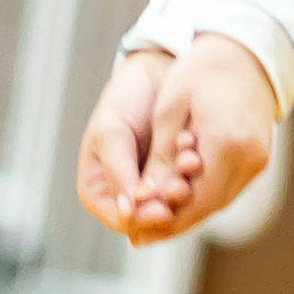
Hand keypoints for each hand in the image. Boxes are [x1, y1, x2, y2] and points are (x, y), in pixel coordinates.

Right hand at [77, 47, 199, 234]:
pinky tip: (195, 153)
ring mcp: (154, 187)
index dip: (144, 220)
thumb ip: (118, 172)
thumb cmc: (125, 97)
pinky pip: (190, 186)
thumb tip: (127, 213)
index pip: (123, 221)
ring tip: (190, 160)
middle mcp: (126, 195)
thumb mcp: (111, 131)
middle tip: (182, 186)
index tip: (163, 209)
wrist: (155, 72)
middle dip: (169, 203)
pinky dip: (194, 174)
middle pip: (151, 219)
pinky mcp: (178, 175)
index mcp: (98, 190)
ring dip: (185, 188)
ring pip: (173, 205)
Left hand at [125, 32, 278, 244]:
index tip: (133, 231)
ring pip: (219, 201)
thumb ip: (159, 159)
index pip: (193, 201)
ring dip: (187, 212)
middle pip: (207, 207)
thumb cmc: (202, 70)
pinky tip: (177, 199)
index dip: (163, 221)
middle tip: (137, 234)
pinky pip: (228, 187)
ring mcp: (259, 159)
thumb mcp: (170, 110)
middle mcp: (250, 158)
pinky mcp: (260, 157)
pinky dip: (203, 196)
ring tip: (151, 220)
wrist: (247, 49)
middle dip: (172, 223)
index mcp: (227, 144)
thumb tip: (142, 198)